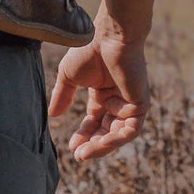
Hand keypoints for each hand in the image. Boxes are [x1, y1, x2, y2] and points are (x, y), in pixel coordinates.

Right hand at [48, 32, 149, 160]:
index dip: (83, 134)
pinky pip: (130, 130)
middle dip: (92, 144)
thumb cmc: (88, 51)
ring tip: (85, 153)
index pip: (94, 120)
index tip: (71, 147)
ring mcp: (129, 104)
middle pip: (105, 130)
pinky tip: (100, 142)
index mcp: (101, 93)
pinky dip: (116, 138)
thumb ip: (62, 96)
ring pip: (117, 134)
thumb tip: (53, 116)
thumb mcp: (69, 76)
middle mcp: (117, 101)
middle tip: (78, 155)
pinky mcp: (140, 105)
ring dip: (102, 145)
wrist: (108, 38)